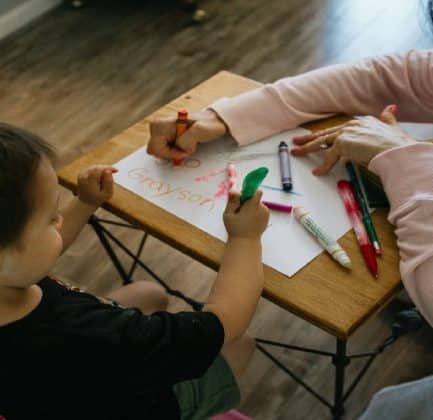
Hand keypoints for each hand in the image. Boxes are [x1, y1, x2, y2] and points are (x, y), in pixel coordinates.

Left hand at [77, 165, 117, 206]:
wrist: (86, 203)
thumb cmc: (98, 199)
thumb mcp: (107, 194)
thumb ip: (108, 182)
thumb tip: (109, 171)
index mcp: (89, 181)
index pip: (99, 169)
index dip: (108, 168)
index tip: (116, 170)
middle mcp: (83, 176)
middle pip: (96, 167)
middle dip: (105, 168)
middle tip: (113, 173)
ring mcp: (81, 174)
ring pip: (94, 167)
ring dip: (102, 170)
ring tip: (107, 177)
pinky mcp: (81, 174)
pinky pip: (91, 169)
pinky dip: (98, 171)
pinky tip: (102, 177)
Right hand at [147, 109, 226, 158]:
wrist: (213, 123)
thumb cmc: (208, 125)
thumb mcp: (202, 130)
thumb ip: (189, 138)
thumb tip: (180, 147)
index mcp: (162, 123)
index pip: (155, 147)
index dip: (170, 153)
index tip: (185, 152)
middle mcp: (157, 127)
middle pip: (154, 151)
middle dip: (170, 154)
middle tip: (186, 150)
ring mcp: (160, 132)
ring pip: (159, 152)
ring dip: (173, 153)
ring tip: (187, 146)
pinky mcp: (165, 137)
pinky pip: (164, 151)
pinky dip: (174, 153)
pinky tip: (184, 147)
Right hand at [223, 191, 268, 239]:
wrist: (246, 243)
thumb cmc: (235, 229)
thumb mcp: (228, 214)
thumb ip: (232, 201)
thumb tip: (234, 190)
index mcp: (253, 206)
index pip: (256, 192)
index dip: (248, 193)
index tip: (241, 199)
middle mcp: (262, 208)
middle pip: (255, 198)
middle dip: (247, 201)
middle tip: (239, 211)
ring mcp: (266, 213)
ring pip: (257, 204)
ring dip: (251, 207)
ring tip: (244, 218)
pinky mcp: (267, 217)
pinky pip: (260, 210)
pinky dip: (255, 213)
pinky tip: (249, 221)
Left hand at [291, 105, 416, 174]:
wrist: (395, 150)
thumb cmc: (396, 144)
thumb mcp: (392, 127)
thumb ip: (388, 118)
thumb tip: (390, 109)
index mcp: (360, 122)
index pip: (337, 129)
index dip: (325, 134)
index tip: (316, 137)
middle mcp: (351, 125)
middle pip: (325, 133)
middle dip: (309, 138)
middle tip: (297, 140)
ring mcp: (345, 133)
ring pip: (321, 142)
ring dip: (307, 148)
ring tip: (296, 152)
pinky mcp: (342, 143)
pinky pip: (328, 157)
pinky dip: (323, 166)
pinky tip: (317, 172)